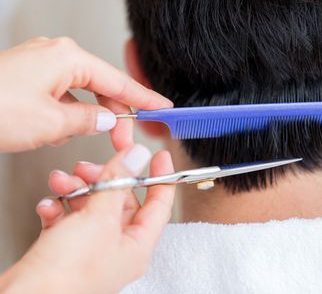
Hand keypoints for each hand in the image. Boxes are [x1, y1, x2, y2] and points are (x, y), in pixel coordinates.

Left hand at [0, 37, 171, 151]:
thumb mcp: (52, 123)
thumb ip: (89, 120)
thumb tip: (106, 120)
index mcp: (68, 58)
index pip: (119, 82)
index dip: (144, 100)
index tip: (161, 109)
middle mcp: (56, 55)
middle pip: (102, 86)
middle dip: (113, 115)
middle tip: (123, 141)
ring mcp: (40, 63)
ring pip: (80, 92)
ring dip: (87, 116)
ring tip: (81, 136)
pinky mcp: (28, 75)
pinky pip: (60, 93)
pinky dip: (66, 113)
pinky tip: (59, 129)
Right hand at [0, 145, 174, 293]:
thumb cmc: (66, 277)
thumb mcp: (99, 219)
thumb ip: (119, 182)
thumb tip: (137, 156)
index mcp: (137, 246)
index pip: (159, 206)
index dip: (161, 178)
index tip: (159, 157)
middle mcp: (117, 248)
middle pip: (121, 201)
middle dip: (105, 179)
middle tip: (91, 166)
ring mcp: (91, 248)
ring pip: (91, 207)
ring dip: (76, 189)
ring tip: (63, 182)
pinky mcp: (65, 249)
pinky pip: (67, 219)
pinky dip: (58, 208)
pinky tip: (49, 206)